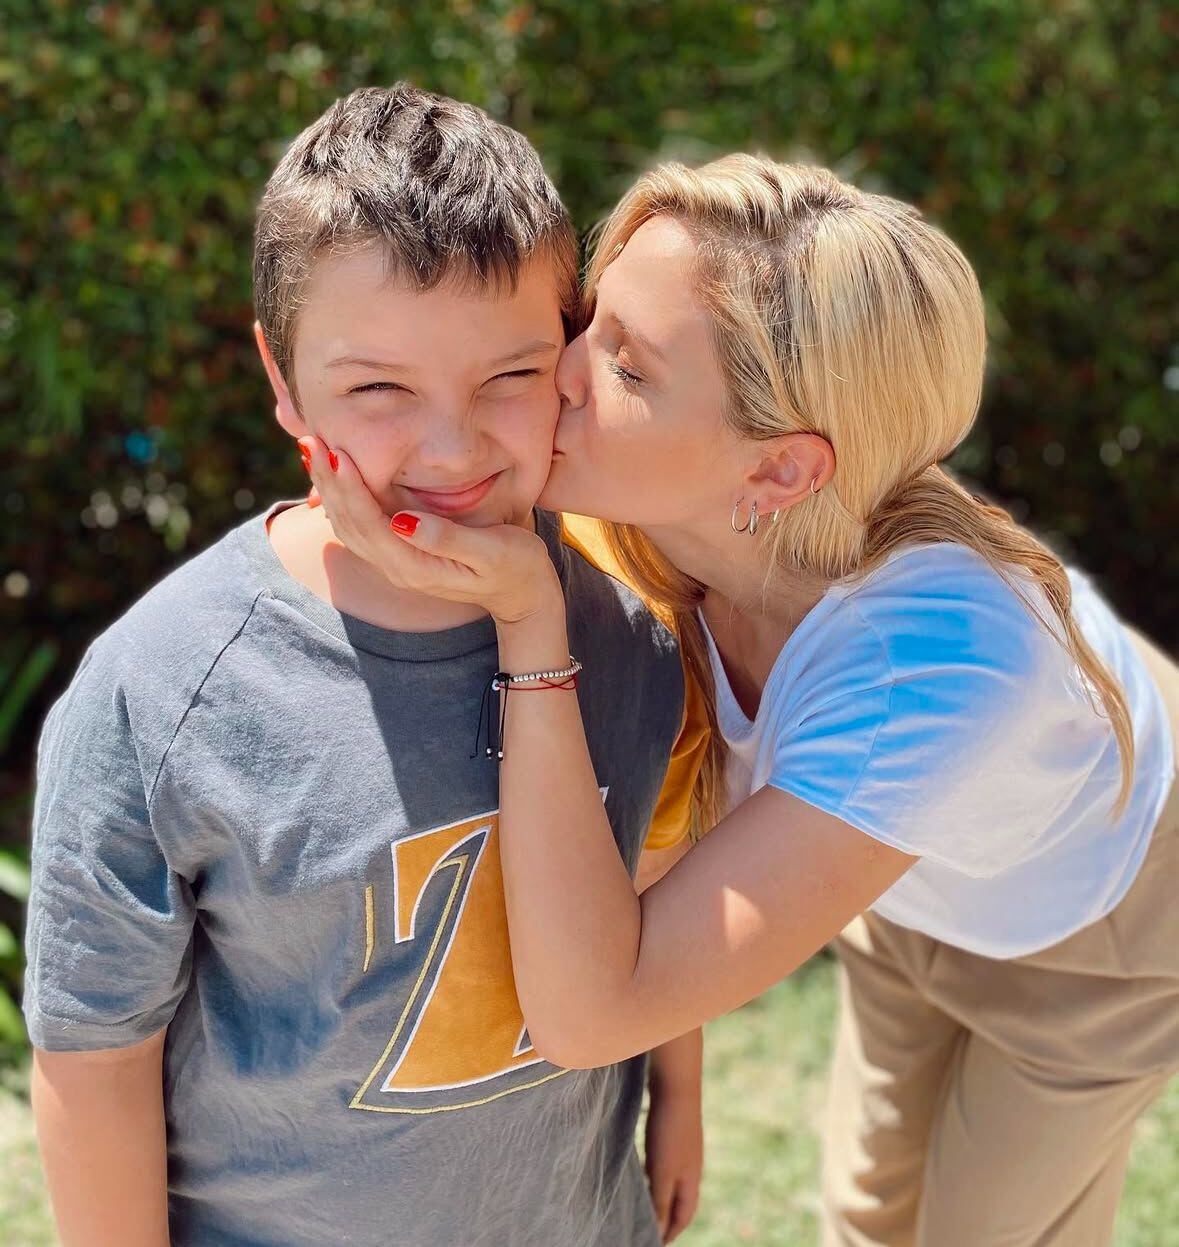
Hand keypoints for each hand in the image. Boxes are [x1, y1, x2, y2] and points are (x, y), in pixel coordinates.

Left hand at [300, 435, 562, 625]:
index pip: (369, 523)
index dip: (350, 487)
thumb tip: (402, 519)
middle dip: (328, 482)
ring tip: (313, 452)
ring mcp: (398, 564)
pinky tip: (336, 477)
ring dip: (329, 489)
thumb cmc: (517, 566)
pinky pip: (362, 527)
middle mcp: (398, 568)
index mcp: (416, 566)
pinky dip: (343, 499)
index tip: (335, 451)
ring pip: (348, 526)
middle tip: (310, 441)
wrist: (524, 596)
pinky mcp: (403, 554)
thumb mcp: (492, 552)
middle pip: (348, 524)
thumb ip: (446, 538)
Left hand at [644, 1080, 703, 1242]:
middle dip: (668, 1217)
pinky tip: (646, 1167)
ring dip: (662, 1195)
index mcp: (691, 1180)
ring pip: (674, 1181)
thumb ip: (660, 1202)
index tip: (657, 1243)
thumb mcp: (662, 1172)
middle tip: (651, 1228)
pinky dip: (659, 1174)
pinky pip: (668, 1163)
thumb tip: (659, 1232)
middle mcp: (692, 1167)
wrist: (676, 1086)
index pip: (683, 1216)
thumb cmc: (669, 1131)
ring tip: (646, 1202)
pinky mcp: (676, 1134)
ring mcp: (686, 1149)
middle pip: (681, 1200)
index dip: (671, 1232)